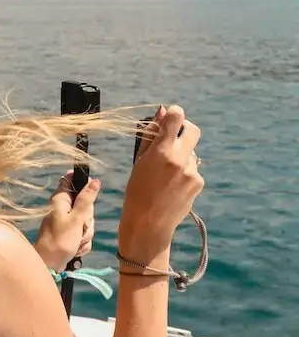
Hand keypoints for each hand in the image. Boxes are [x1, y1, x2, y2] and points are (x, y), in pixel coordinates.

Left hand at [35, 171, 100, 271]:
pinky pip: (84, 233)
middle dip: (87, 218)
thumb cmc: (59, 240)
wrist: (50, 265)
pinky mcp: (71, 234)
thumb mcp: (76, 219)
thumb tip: (95, 181)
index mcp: (61, 199)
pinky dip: (82, 242)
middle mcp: (63, 208)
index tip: (89, 195)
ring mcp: (67, 222)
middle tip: (80, 226)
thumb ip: (86, 200)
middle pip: (85, 204)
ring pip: (87, 221)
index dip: (83, 183)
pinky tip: (76, 248)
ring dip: (85, 233)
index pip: (71, 180)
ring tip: (76, 240)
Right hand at [119, 105, 204, 261]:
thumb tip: (160, 113)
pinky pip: (193, 169)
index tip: (170, 116)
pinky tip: (171, 185)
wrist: (148, 223)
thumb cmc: (136, 191)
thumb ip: (150, 137)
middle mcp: (179, 159)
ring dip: (182, 155)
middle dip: (185, 129)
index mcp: (161, 151)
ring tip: (165, 174)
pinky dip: (184, 172)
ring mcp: (192, 172)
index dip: (174, 113)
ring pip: (191, 152)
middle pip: (193, 130)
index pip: (176, 118)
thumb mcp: (138, 162)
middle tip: (174, 136)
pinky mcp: (198, 183)